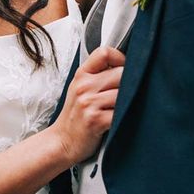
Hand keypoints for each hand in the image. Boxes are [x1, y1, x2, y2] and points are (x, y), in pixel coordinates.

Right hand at [50, 46, 125, 164]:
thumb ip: (98, 75)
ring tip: (127, 107)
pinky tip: (122, 119)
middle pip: (121, 72)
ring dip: (130, 102)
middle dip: (131, 83)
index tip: (126, 68)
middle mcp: (84, 86)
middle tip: (132, 92)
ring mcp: (89, 103)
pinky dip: (126, 116)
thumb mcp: (80, 89)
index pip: (105, 52)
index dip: (121, 58)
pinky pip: (121, 112)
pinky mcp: (96, 120)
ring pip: (124, 93)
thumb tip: (126, 66)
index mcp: (82, 75)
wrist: (62, 141)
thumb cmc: (75, 116)